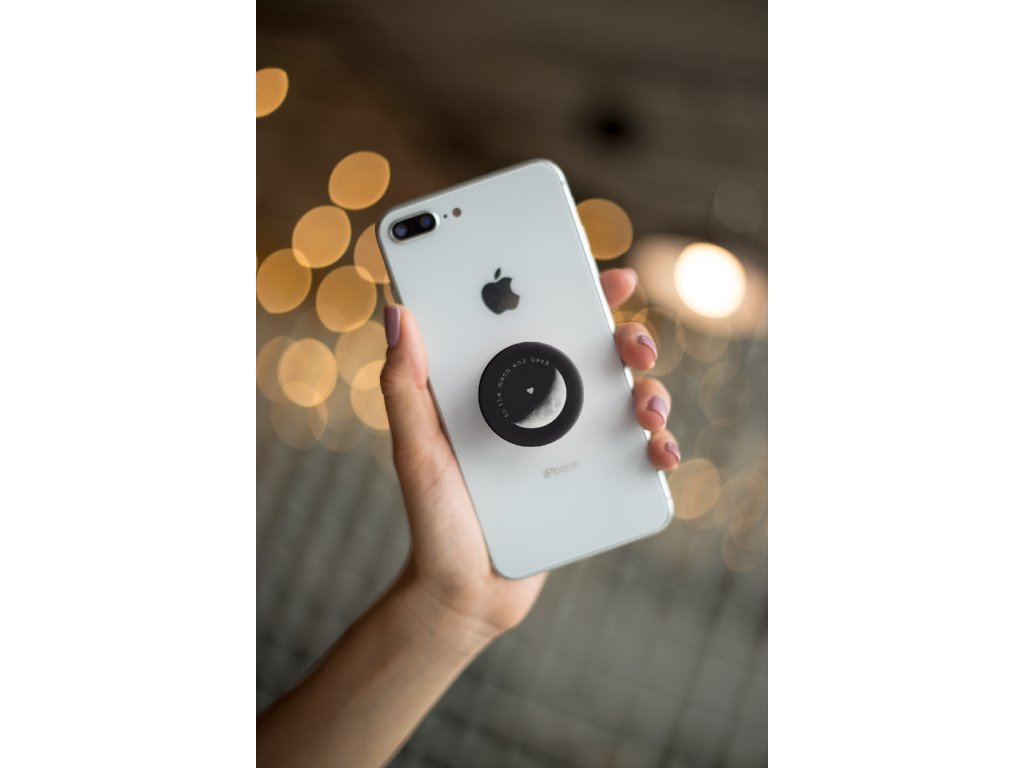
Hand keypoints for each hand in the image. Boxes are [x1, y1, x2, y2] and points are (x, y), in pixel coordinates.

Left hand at [379, 268, 678, 649]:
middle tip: (633, 345)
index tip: (607, 275)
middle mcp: (545, 408)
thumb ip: (405, 386)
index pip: (544, 324)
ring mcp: (575, 446)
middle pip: (599, 357)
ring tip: (644, 407)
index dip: (578, 293)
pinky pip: (638, 457)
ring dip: (652, 392)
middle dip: (629, 339)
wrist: (465, 593)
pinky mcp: (597, 484)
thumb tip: (398, 313)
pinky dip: (659, 447)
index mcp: (503, 386)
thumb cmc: (435, 517)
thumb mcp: (416, 449)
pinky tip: (657, 451)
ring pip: (629, 401)